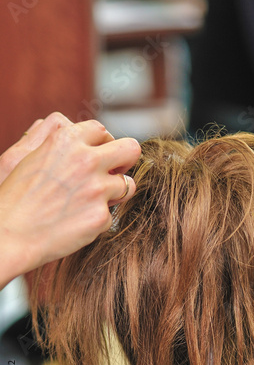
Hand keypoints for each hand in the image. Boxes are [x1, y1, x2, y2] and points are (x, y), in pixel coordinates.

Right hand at [0, 113, 140, 287]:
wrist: (9, 235)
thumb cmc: (17, 198)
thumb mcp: (34, 158)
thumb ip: (65, 148)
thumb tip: (94, 145)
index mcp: (66, 141)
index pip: (101, 130)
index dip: (103, 143)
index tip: (100, 154)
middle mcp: (86, 160)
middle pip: (130, 148)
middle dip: (126, 160)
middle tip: (117, 171)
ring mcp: (96, 189)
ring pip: (128, 185)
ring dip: (116, 192)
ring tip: (95, 201)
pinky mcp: (100, 215)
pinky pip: (112, 214)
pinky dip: (98, 219)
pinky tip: (77, 222)